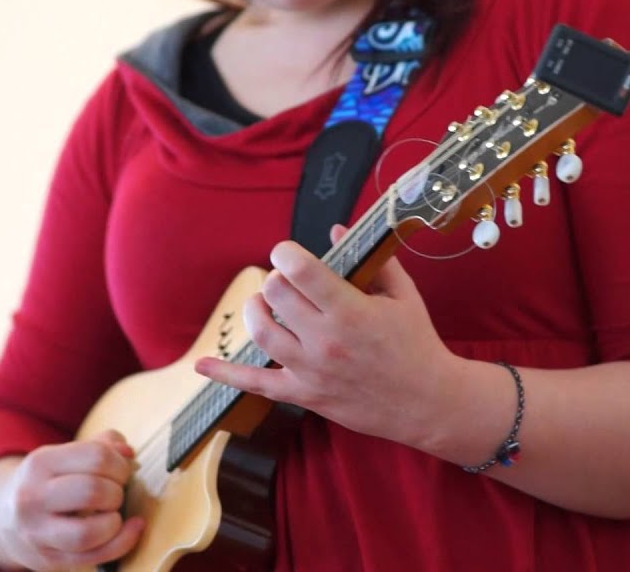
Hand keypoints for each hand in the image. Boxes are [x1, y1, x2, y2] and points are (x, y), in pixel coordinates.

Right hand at [0, 430, 144, 570]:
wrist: (4, 518)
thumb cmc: (49, 482)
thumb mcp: (64, 455)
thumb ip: (101, 445)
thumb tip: (127, 453)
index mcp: (41, 463)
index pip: (96, 457)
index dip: (120, 464)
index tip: (121, 471)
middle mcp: (33, 498)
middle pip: (93, 491)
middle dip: (117, 491)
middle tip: (116, 492)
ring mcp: (37, 533)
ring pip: (88, 532)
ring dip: (115, 522)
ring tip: (115, 514)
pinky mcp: (48, 560)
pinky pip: (93, 557)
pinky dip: (122, 543)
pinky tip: (132, 529)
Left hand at [195, 226, 458, 448]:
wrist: (428, 402)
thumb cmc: (417, 343)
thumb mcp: (402, 295)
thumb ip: (370, 261)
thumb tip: (335, 228)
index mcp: (350, 311)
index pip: (299, 270)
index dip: (285, 253)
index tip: (289, 252)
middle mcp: (324, 340)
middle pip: (274, 294)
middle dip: (276, 278)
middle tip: (289, 280)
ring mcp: (310, 370)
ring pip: (260, 331)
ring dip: (255, 308)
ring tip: (263, 302)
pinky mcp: (303, 395)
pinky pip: (256, 384)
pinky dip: (225, 374)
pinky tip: (201, 365)